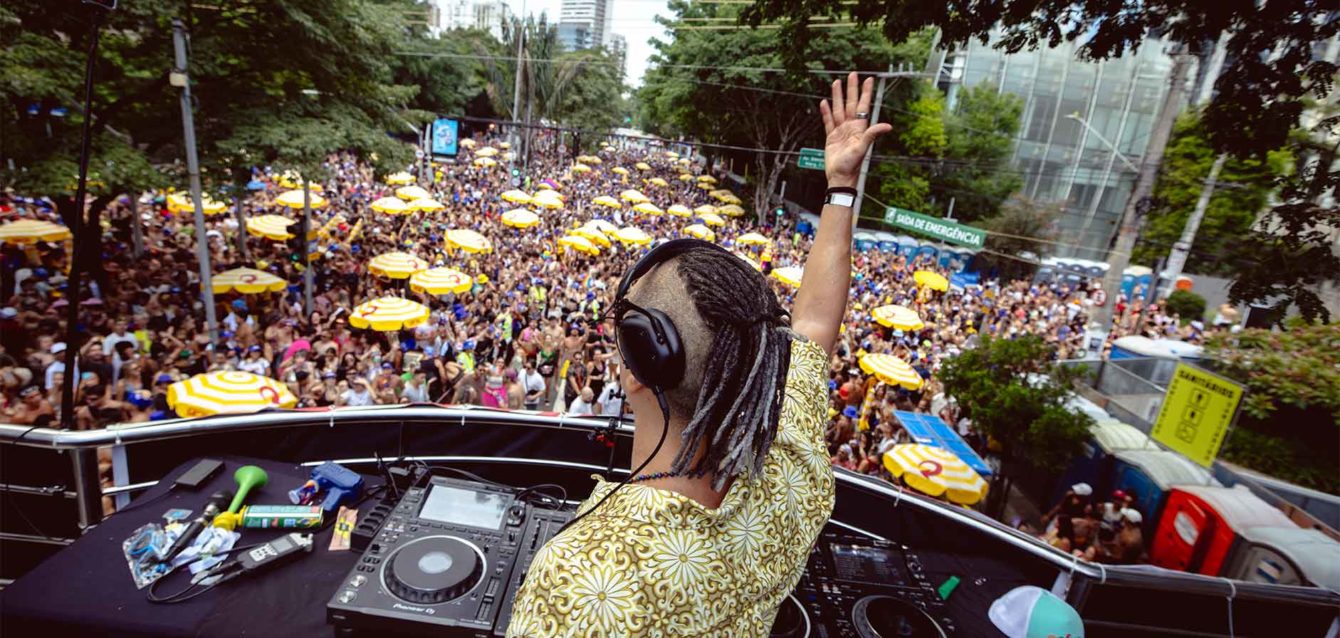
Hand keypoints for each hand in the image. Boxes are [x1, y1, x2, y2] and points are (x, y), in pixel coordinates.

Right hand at [820, 72, 892, 187]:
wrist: (839, 177)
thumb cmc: (852, 165)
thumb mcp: (863, 148)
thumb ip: (872, 134)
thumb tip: (888, 126)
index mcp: (859, 128)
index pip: (862, 106)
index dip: (865, 92)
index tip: (868, 79)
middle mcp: (850, 127)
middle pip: (850, 103)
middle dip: (851, 89)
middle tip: (853, 74)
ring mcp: (840, 131)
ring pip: (838, 109)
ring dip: (837, 96)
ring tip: (836, 83)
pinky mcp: (831, 137)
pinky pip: (828, 121)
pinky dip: (826, 112)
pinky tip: (825, 102)